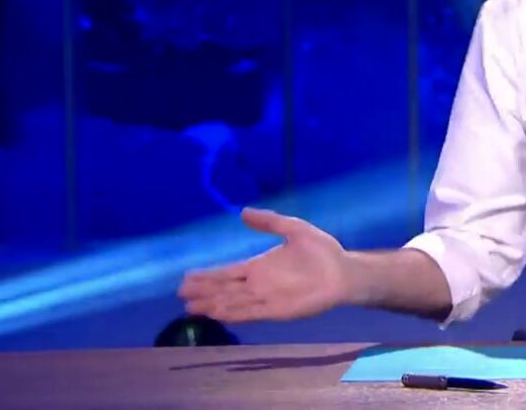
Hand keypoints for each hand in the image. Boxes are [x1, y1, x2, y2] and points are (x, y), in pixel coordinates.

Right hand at [178, 208, 351, 322]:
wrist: (344, 271)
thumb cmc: (322, 251)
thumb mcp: (294, 229)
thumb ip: (270, 222)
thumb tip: (243, 212)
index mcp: (259, 266)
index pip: (227, 272)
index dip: (208, 276)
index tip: (187, 277)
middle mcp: (258, 284)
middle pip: (224, 289)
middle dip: (204, 292)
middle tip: (181, 294)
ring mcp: (266, 298)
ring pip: (233, 302)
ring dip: (213, 305)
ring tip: (191, 307)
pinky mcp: (277, 310)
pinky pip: (251, 313)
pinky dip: (233, 313)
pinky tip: (218, 313)